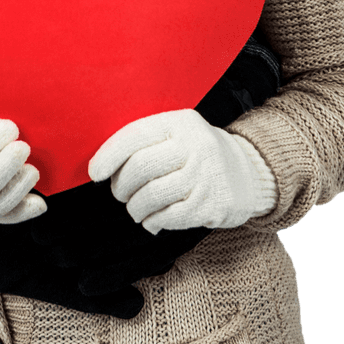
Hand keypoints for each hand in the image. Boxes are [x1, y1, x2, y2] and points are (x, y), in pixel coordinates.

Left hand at [88, 109, 276, 233]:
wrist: (248, 172)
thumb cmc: (196, 153)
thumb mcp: (176, 132)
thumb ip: (144, 141)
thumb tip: (102, 166)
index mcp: (180, 123)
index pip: (135, 135)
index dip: (109, 155)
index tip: (95, 172)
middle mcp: (195, 145)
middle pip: (140, 168)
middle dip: (121, 186)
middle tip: (120, 193)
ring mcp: (206, 175)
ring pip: (152, 195)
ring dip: (135, 207)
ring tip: (135, 208)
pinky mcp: (213, 204)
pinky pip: (170, 217)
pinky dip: (153, 221)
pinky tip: (152, 219)